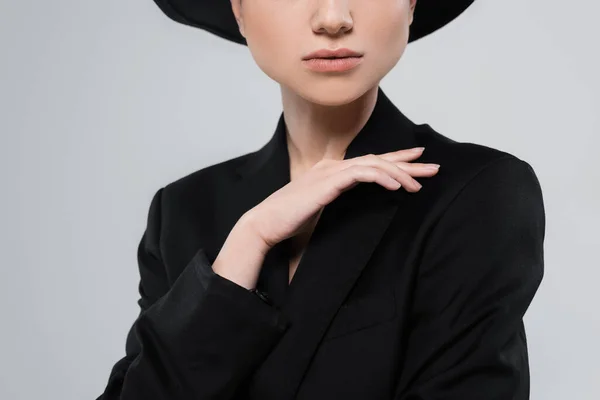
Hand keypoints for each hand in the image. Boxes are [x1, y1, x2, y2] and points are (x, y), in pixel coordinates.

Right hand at [246, 147, 438, 248]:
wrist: (266, 222)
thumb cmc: (290, 217)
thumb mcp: (321, 204)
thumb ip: (338, 195)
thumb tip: (358, 196)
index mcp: (332, 170)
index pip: (370, 161)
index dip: (395, 159)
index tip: (417, 159)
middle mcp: (332, 165)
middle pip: (377, 159)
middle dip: (407, 163)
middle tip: (432, 167)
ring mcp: (330, 172)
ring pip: (373, 165)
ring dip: (398, 173)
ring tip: (418, 184)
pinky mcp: (327, 183)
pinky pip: (362, 175)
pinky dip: (381, 178)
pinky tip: (397, 186)